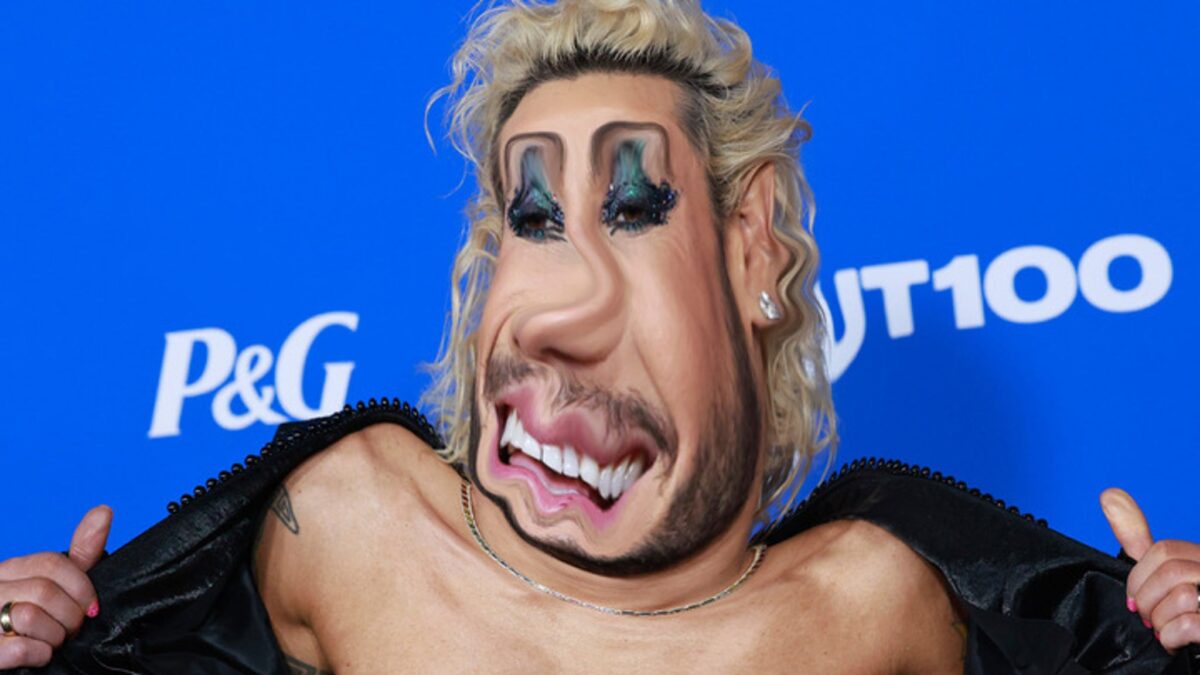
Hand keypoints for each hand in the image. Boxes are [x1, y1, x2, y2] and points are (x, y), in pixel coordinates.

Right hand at [0, 505, 110, 667]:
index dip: (81, 588)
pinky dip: (40, 655)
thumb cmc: (34, 622)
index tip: (91, 608)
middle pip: (45, 591)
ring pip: (29, 616)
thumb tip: (105, 510)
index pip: (53, 563)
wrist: (6, 656)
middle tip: (70, 631)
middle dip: (71, 617)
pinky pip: (20, 648)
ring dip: (54, 637)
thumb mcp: (57, 584)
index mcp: (8, 570)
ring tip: (51, 643)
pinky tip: (38, 655)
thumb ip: (80, 553)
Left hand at [1102, 488, 1199, 652]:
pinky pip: (1188, 625)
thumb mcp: (1163, 574)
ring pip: (1182, 596)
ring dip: (1161, 622)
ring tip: (1167, 631)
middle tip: (1150, 618)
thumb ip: (1139, 541)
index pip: (1164, 550)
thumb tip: (1109, 495)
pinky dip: (1171, 639)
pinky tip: (1176, 643)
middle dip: (1147, 600)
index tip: (1134, 598)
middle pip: (1170, 571)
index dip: (1139, 576)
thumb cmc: (1184, 613)